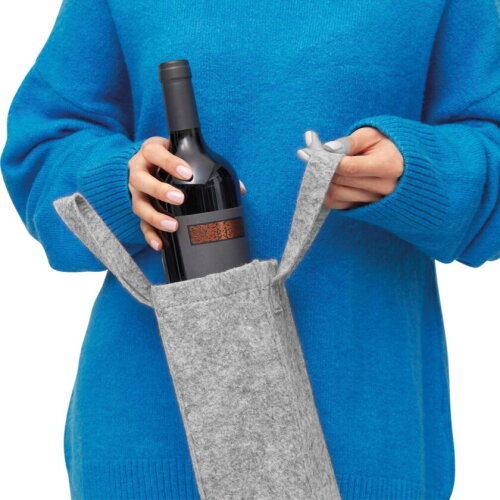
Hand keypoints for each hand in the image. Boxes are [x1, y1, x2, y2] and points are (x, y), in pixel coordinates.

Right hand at [128, 136, 246, 250]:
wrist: (149, 164)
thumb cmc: (172, 158)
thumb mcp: (185, 155)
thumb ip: (210, 166)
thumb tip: (240, 189)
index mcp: (151, 152)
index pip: (156, 154)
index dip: (169, 162)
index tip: (187, 172)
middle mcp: (139, 171)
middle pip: (141, 180)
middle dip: (160, 190)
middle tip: (180, 198)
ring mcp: (136, 192)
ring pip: (139, 205)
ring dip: (155, 216)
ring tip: (173, 225)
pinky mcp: (139, 209)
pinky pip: (141, 224)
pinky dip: (150, 235)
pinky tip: (161, 244)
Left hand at [297, 127, 403, 209]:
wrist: (401, 163)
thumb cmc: (384, 145)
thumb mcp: (370, 135)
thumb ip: (348, 142)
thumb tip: (326, 149)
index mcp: (389, 166)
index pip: (349, 168)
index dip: (327, 160)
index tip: (310, 151)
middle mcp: (384, 188)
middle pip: (340, 182)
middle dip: (322, 168)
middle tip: (308, 155)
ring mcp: (374, 201)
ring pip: (335, 194)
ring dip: (322, 180)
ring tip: (320, 165)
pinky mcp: (363, 208)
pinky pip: (336, 204)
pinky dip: (326, 191)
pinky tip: (326, 178)